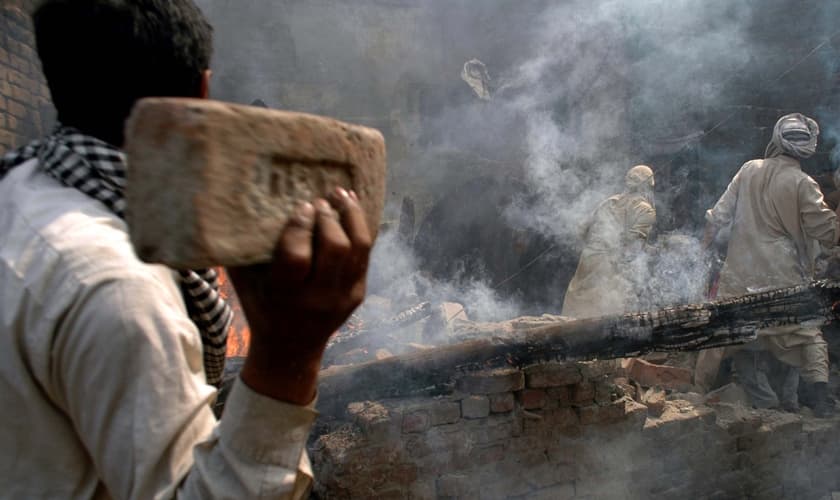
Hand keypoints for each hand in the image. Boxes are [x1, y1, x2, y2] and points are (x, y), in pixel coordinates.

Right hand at [227, 187, 371, 403]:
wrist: (290, 349)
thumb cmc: (260, 307)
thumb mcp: (244, 284)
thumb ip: (241, 251)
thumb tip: (232, 208)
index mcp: (285, 296)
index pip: (298, 257)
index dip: (300, 227)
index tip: (301, 206)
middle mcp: (318, 298)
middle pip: (335, 249)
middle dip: (329, 218)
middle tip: (319, 200)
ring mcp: (342, 297)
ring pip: (357, 249)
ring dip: (351, 217)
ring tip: (341, 195)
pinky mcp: (358, 294)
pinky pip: (365, 256)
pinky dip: (360, 228)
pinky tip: (352, 209)